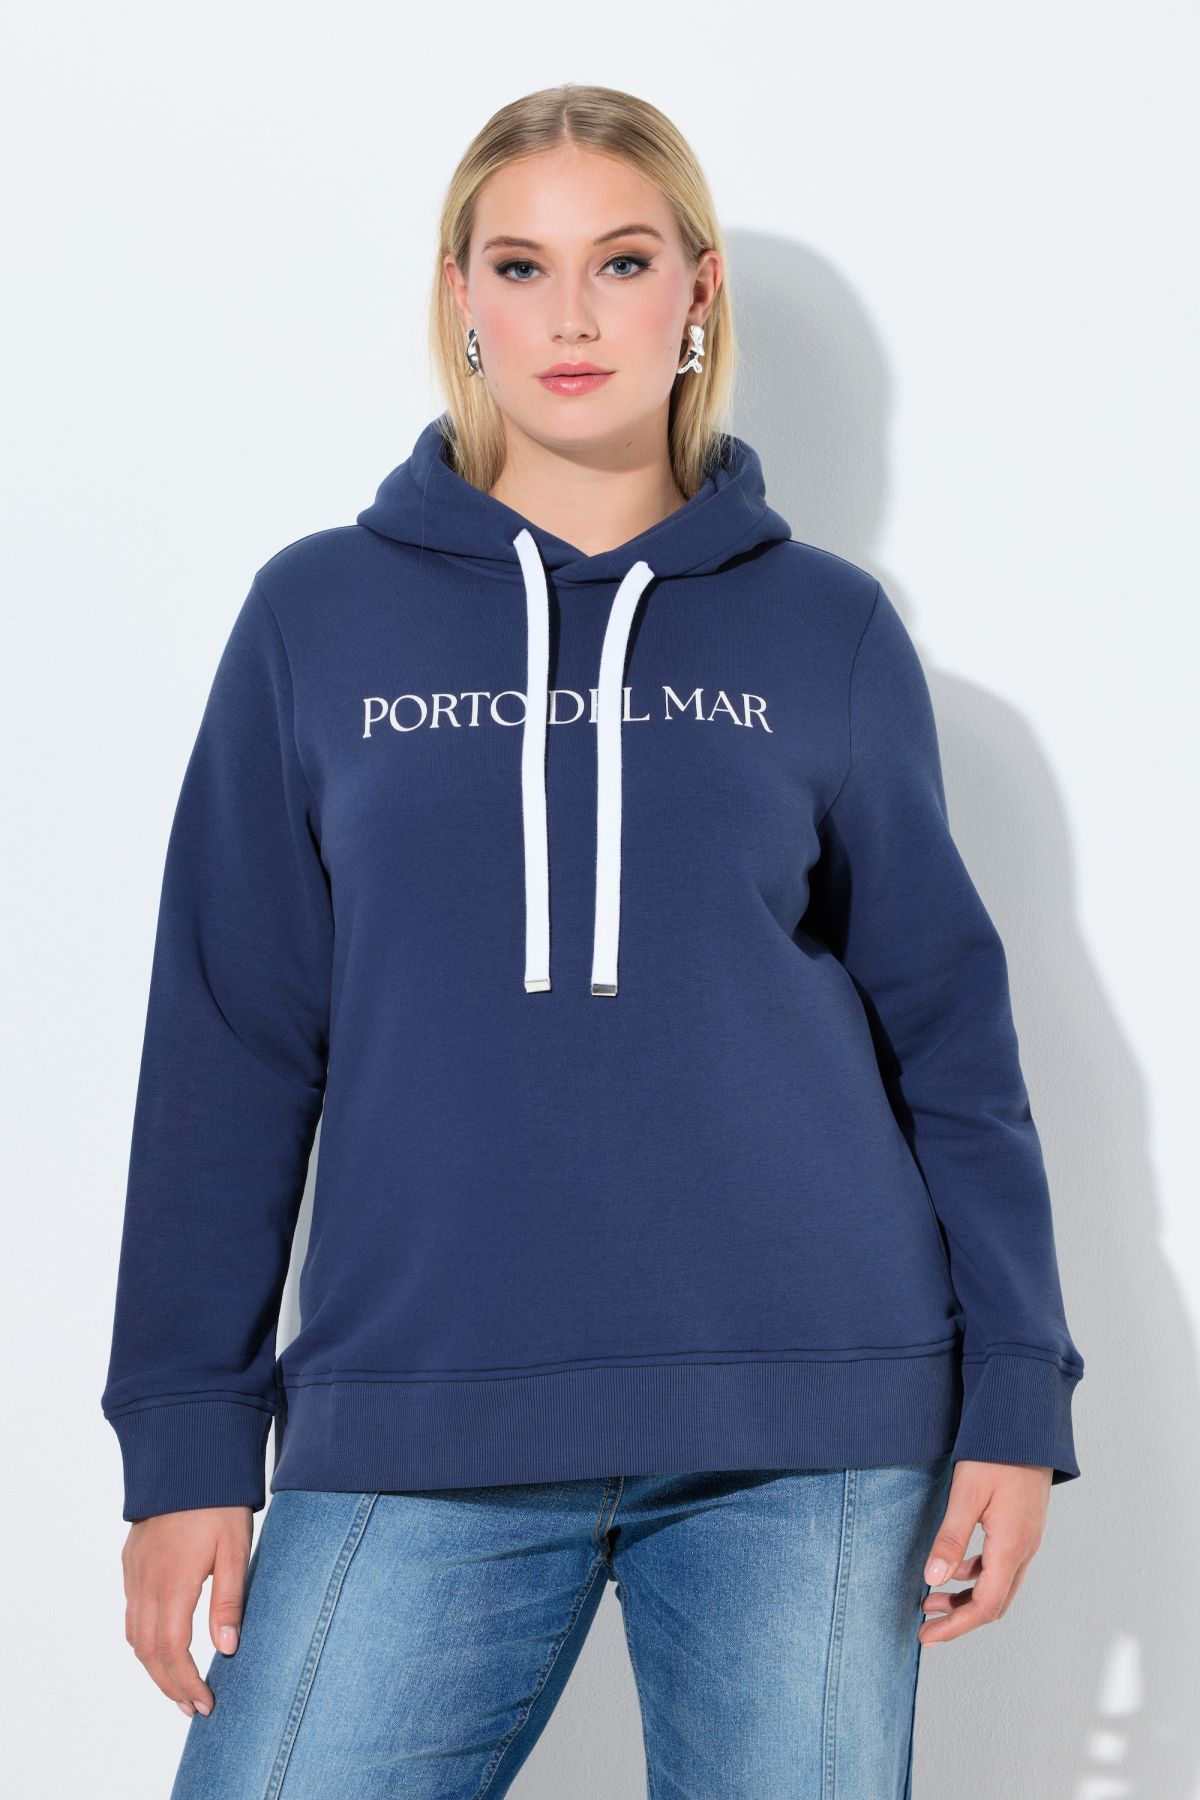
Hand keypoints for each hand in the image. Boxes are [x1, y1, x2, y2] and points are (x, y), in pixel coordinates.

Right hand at [121, 1506, 252, 1715]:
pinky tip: (161, 1643)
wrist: (186, 1457)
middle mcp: (145, 1583)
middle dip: (170, 1685)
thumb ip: (230, 1600)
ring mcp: (134, 1571)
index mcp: (172, 1584)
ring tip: (178, 1685)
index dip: (187, 1683)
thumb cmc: (218, 1501)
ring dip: (154, 1666)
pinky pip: (130, 1611)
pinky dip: (144, 1638)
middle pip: (149, 1652)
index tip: (205, 1704)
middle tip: (193, 1707)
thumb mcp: (235, 1548)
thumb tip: (227, 1650)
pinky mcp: (131, 1560)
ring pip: (135, 1635)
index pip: (173, 1652)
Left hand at [918, 1460, 1051, 1644]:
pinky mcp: (1023, 1526)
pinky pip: (1002, 1565)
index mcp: (1011, 1546)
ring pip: (999, 1585)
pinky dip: (977, 1576)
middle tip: (925, 1628)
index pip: (985, 1606)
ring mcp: (1027, 1538)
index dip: (955, 1626)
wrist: (1028, 1421)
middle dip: (959, 1619)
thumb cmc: (997, 1452)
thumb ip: (951, 1539)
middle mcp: (1024, 1549)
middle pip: (994, 1603)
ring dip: (967, 1598)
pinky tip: (956, 1569)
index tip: (926, 1636)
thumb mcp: (967, 1494)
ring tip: (932, 1599)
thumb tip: (932, 1580)